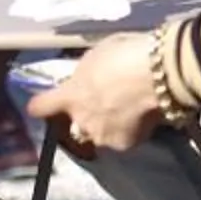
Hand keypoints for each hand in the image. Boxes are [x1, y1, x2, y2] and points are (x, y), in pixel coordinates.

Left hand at [24, 32, 161, 152]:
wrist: (160, 75)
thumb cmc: (127, 54)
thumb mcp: (97, 55)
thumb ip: (86, 73)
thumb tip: (84, 80)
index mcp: (70, 95)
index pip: (40, 107)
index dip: (40, 105)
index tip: (41, 105)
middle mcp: (80, 120)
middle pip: (75, 122)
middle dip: (86, 114)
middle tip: (106, 100)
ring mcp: (102, 135)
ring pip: (99, 133)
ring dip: (107, 124)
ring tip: (128, 109)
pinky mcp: (125, 145)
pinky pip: (123, 138)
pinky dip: (130, 131)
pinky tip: (142, 116)